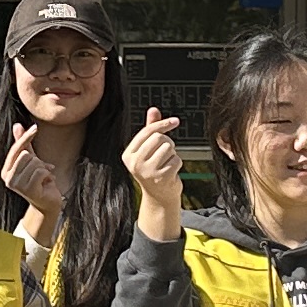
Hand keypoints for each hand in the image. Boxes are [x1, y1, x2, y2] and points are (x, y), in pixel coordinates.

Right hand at [0, 123, 63, 221]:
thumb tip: (17, 125)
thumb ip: (23, 145)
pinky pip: (41, 172)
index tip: (35, 127)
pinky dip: (48, 175)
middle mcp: (8, 179)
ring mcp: (17, 186)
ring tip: (43, 178)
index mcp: (5, 171)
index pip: (16, 149)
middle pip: (27, 155)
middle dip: (38, 161)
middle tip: (40, 172)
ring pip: (35, 163)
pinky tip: (46, 183)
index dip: (26, 138)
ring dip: (44, 169)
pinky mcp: (29, 190)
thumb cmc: (39, 181)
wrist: (48, 203)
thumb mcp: (31, 160)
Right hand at [123, 110, 183, 241]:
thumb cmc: (154, 169)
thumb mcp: (149, 149)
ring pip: (169, 148)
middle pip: (159, 138)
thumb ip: (150, 129)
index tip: (175, 121)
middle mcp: (135, 163)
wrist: (159, 197)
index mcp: (128, 155)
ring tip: (167, 162)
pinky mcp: (161, 178)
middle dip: (168, 142)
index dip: (162, 124)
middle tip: (166, 153)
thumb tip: (153, 109)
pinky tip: (171, 171)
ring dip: (173, 153)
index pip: (147, 132)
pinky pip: (176, 159)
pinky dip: (177, 163)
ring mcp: (147, 172)